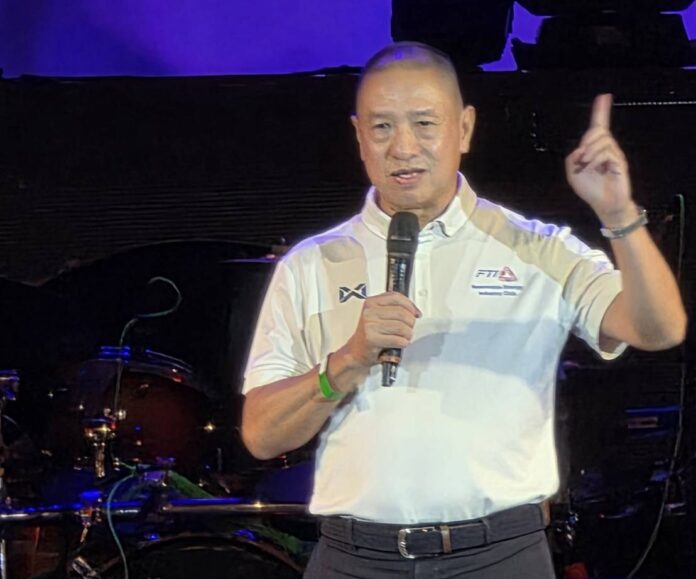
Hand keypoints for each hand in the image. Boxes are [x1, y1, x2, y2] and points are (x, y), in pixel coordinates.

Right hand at [343, 292, 420, 368]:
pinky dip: (403, 343)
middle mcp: (369, 312)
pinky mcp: (372, 340)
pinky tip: (400, 343)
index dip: (410, 305)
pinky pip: (398, 340)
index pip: (396, 297)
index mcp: (371, 303)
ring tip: (404, 337)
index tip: (415, 312)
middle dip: (411, 322)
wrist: (355, 351)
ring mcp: (370, 326)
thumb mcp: (378, 315)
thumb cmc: (369, 334)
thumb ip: (394, 309)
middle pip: (401, 313)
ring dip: (408, 334)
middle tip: (409, 328)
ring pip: (401, 327)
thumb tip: (415, 311)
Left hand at [565, 94, 636, 225]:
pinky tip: (594, 169)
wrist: (604, 205)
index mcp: (595, 149)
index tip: (603, 96)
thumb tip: (580, 149)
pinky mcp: (620, 162)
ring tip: (586, 165)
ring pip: (602, 141)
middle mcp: (607, 148)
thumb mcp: (573, 173)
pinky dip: (596, 160)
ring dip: (590, 152)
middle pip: (598, 131)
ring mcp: (615, 155)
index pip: (599, 126)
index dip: (600, 111)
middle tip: (581, 158)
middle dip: (587, 140)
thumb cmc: (590, 189)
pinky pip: (607, 152)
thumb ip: (572, 158)